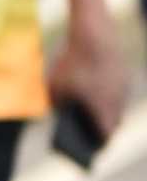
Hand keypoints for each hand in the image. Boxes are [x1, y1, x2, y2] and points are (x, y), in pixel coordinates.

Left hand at [49, 14, 131, 144]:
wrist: (92, 31)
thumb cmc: (71, 62)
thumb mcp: (55, 85)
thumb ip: (57, 103)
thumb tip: (59, 110)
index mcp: (103, 109)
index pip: (106, 135)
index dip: (98, 143)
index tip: (90, 150)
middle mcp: (118, 100)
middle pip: (113, 121)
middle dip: (101, 127)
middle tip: (89, 134)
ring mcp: (124, 86)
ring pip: (117, 104)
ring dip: (107, 111)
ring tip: (91, 117)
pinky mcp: (124, 72)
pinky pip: (118, 89)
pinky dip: (109, 94)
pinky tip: (96, 95)